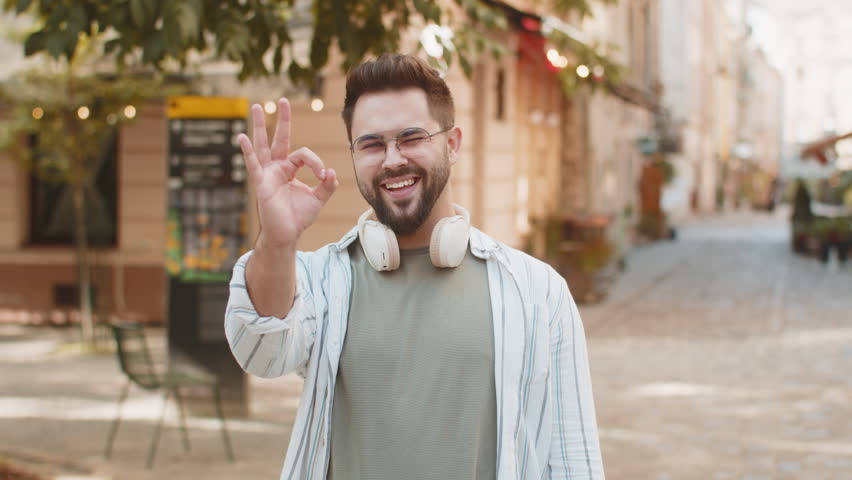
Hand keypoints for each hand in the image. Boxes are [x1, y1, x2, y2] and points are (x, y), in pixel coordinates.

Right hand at [238, 98, 337, 248]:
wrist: (287, 234)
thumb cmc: (299, 216)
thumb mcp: (318, 199)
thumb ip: (327, 185)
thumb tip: (332, 171)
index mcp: (289, 169)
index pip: (303, 154)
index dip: (316, 163)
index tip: (323, 176)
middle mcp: (277, 167)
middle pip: (279, 138)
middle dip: (282, 120)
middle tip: (284, 101)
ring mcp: (267, 173)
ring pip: (263, 145)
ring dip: (259, 126)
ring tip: (255, 106)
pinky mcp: (261, 183)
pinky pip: (253, 165)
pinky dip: (248, 151)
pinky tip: (241, 137)